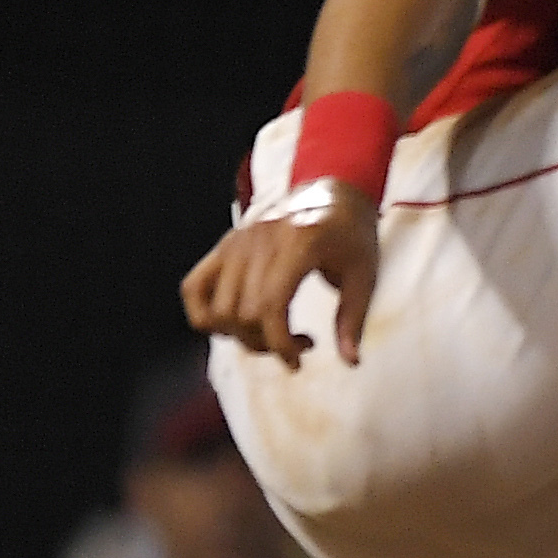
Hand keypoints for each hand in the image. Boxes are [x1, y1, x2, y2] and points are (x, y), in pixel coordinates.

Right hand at [183, 191, 378, 367]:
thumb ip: (354, 320)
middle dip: (265, 343)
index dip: (279, 344)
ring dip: (240, 336)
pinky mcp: (224, 246)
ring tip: (273, 334)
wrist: (334, 194)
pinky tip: (234, 324)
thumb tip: (350, 362)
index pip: (269, 306)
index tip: (297, 362)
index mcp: (299, 244)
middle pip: (241, 313)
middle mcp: (260, 241)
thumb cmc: (353, 236)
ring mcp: (237, 242)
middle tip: (297, 345)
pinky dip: (205, 315)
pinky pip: (193, 287)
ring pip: (216, 308)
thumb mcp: (365, 275)